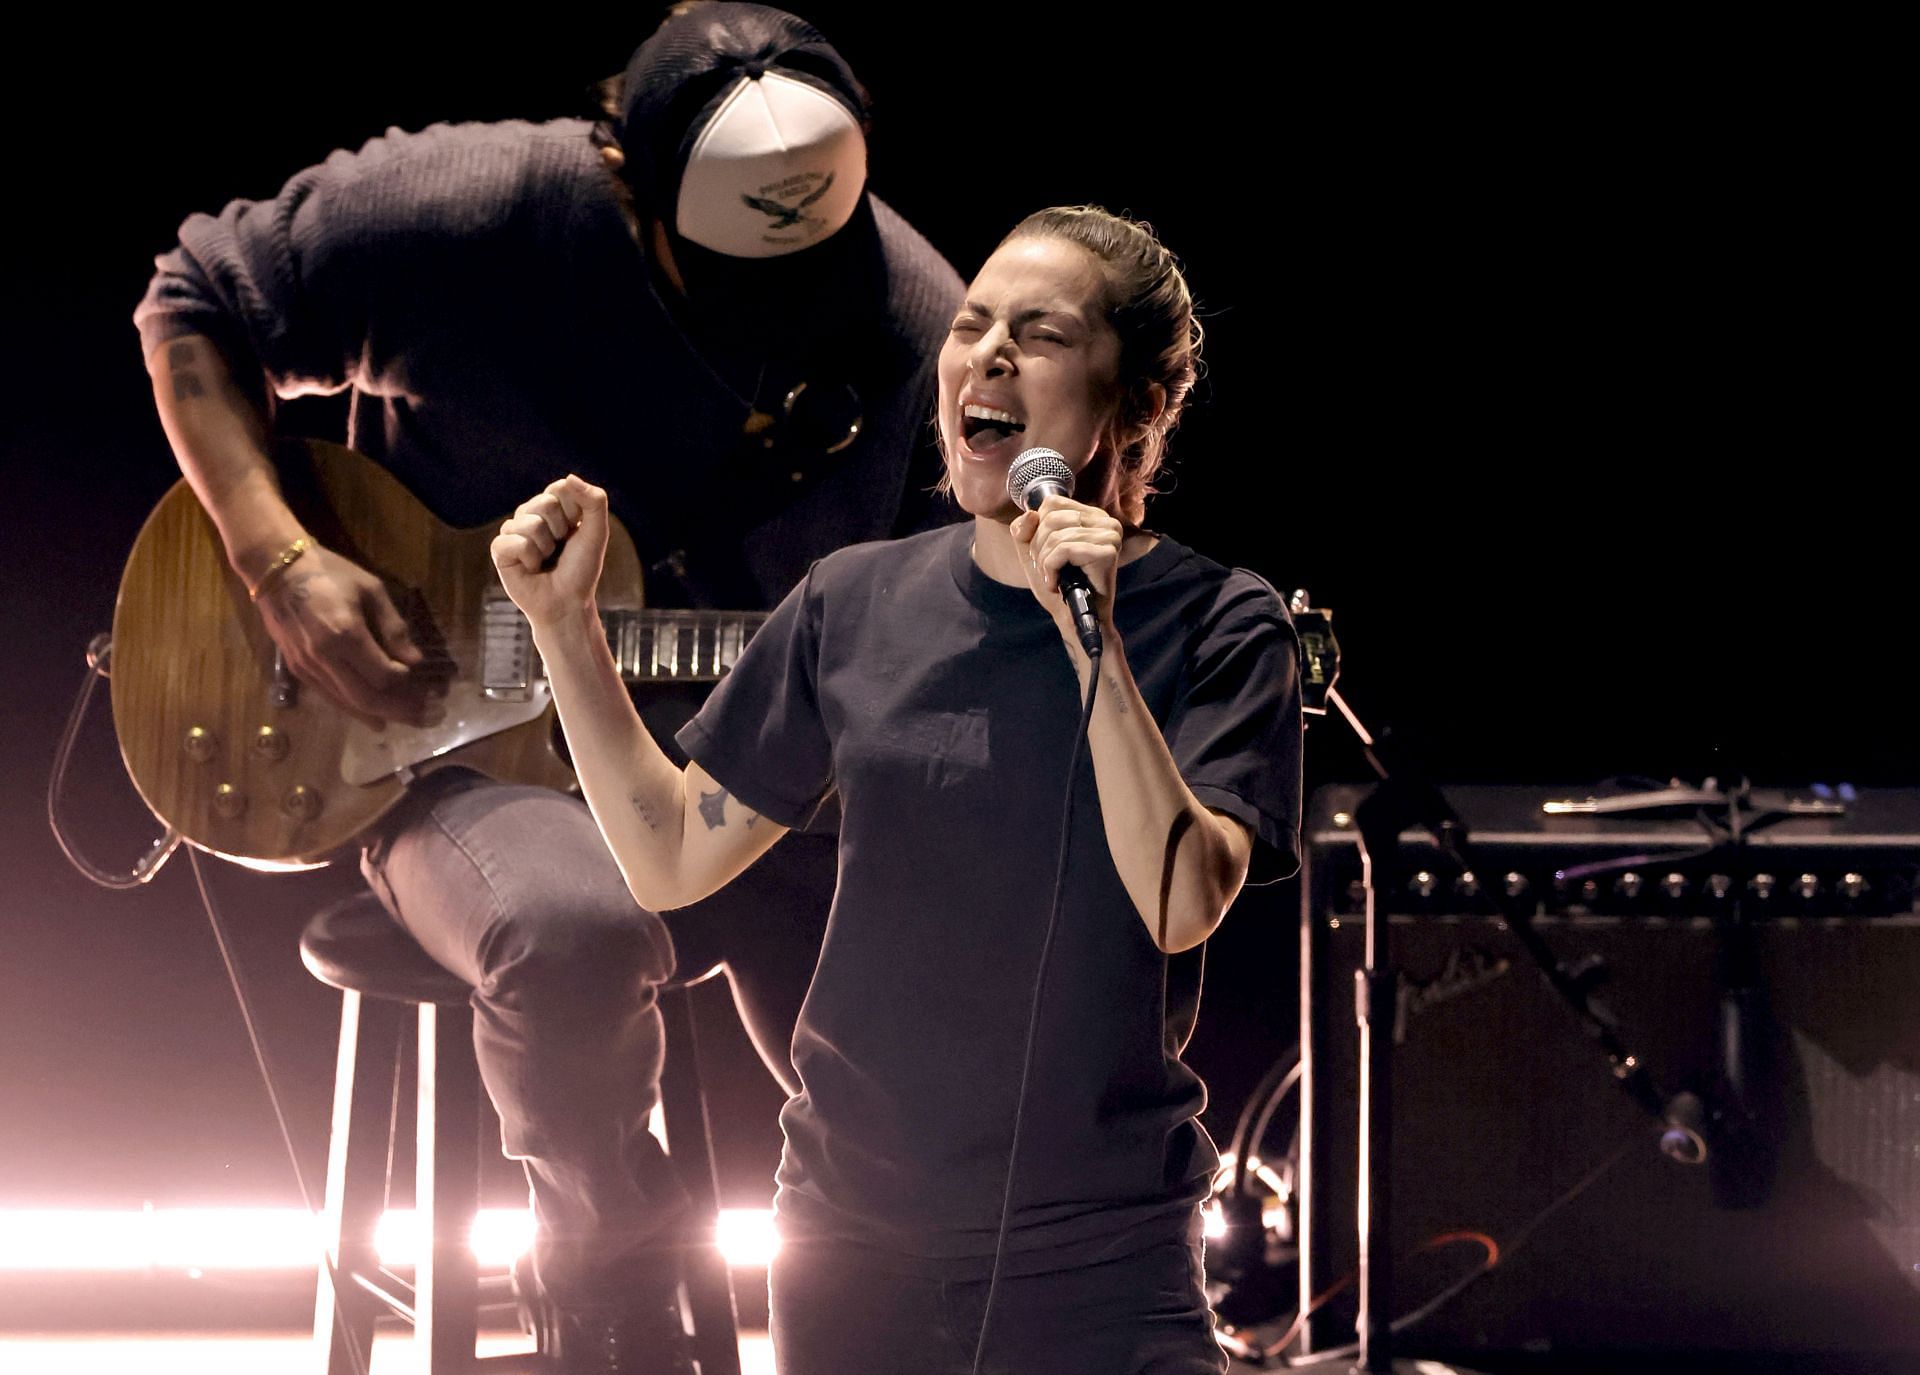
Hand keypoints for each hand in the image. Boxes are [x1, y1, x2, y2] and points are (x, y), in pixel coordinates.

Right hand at [254, 542, 437, 725]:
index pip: (382, 674)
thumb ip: (393, 627)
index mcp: (345, 634)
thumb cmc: (329, 573)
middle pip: (367, 697)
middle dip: (401, 710)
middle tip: (429, 717)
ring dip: (380, 715)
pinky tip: (374, 718)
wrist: (275, 570)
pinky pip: (330, 698)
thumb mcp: (371, 589)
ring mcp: (307, 666)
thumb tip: (415, 661)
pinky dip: (354, 710)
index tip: (423, 681)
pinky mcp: (297, 670)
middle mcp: (324, 657)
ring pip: (347, 703)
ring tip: (408, 720)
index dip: (406, 683)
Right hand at [490, 475, 609, 631]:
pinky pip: (514, 542)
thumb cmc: (581, 569)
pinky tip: (531, 568)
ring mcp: (513, 531)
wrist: (566, 603)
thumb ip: (594, 502)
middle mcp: (530, 515)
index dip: (573, 512)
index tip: (575, 532)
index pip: (560, 488)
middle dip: (559, 530)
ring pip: (530, 523)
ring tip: (545, 560)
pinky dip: (529, 558)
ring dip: (545, 547)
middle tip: (559, 550)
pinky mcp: (500, 550)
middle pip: (545, 503)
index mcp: (553, 507)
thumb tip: (569, 477)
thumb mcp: (597, 533)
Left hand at [1010, 494, 1120, 652]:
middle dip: (1038, 547)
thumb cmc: (1058, 584)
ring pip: (1056, 536)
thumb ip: (1023, 530)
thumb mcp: (1033, 551)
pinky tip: (1056, 583)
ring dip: (1044, 562)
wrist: (1073, 617)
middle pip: (1051, 518)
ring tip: (1052, 578)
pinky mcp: (1107, 552)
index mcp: (1091, 515)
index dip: (1037, 528)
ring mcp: (1109, 535)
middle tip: (1045, 570)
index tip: (1042, 553)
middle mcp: (1105, 521)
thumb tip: (1030, 514)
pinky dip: (1051, 569)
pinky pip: (1064, 550)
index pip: (1052, 503)